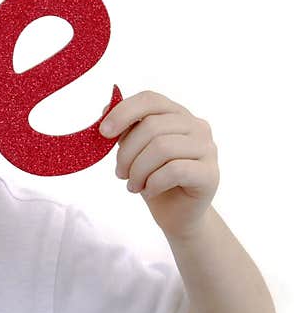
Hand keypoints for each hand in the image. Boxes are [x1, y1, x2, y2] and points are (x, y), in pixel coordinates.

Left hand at [99, 90, 218, 240]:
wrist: (177, 213)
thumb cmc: (153, 178)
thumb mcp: (134, 151)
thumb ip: (124, 129)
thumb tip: (105, 110)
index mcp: (176, 114)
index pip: (150, 99)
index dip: (123, 112)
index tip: (103, 133)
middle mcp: (196, 126)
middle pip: (151, 126)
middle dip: (127, 153)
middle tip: (120, 173)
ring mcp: (207, 149)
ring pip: (162, 147)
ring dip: (138, 171)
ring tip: (133, 185)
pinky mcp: (210, 173)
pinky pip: (174, 170)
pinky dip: (153, 183)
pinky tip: (149, 191)